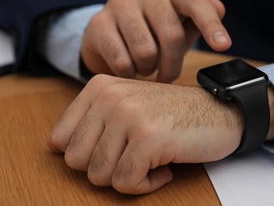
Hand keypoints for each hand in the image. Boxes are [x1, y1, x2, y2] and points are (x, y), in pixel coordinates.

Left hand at [48, 74, 242, 193]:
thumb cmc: (172, 115)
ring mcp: (128, 115)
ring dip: (128, 177)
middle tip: (133, 157)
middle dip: (106, 168)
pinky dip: (145, 185)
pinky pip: (127, 183)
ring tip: (150, 160)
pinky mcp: (148, 138)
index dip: (87, 155)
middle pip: (77, 161)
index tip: (114, 150)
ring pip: (99, 176)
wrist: (219, 112)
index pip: (61, 140)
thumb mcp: (126, 107)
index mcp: (99, 87)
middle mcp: (109, 97)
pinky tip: (163, 168)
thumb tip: (54, 147)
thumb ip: (91, 122)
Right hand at [81, 0, 230, 82]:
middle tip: (168, 74)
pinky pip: (122, 61)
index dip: (211, 25)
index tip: (223, 45)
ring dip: (148, 69)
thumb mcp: (178, 26)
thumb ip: (198, 19)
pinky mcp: (98, 23)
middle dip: (172, 64)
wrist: (106, 34)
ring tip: (145, 67)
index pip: (196, 2)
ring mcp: (120, 3)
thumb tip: (220, 7)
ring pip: (145, 51)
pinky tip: (128, 69)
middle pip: (171, 34)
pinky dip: (129, 74)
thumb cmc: (150, 31)